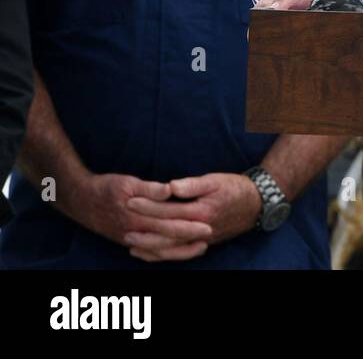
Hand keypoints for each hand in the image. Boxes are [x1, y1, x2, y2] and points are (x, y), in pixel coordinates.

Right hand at [65, 172, 213, 257]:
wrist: (79, 200)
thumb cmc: (105, 188)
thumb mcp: (127, 182)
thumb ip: (150, 188)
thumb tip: (169, 190)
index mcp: (138, 218)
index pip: (169, 225)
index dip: (189, 227)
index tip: (207, 226)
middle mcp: (134, 232)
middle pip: (166, 241)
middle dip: (188, 241)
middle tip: (209, 238)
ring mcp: (129, 238)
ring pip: (157, 250)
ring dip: (178, 250)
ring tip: (198, 247)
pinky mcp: (125, 239)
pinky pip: (146, 251)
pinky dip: (161, 253)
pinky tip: (172, 251)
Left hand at [124, 171, 261, 260]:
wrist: (256, 205)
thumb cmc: (235, 188)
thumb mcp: (216, 180)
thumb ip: (192, 184)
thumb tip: (169, 186)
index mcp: (201, 211)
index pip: (168, 211)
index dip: (148, 206)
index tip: (130, 200)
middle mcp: (199, 230)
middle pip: (165, 232)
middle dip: (143, 228)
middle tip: (124, 222)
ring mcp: (200, 240)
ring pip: (169, 248)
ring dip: (148, 246)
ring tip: (129, 242)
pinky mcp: (202, 244)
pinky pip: (177, 254)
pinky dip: (160, 255)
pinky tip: (148, 252)